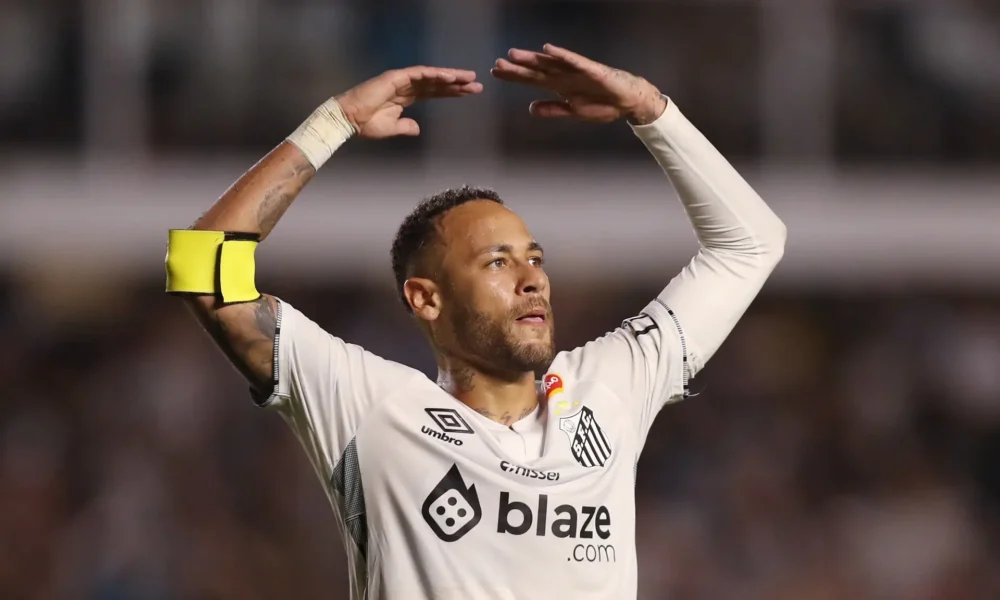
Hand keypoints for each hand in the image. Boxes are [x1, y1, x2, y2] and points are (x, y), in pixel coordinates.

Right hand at [336, 67, 482, 138]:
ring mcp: (402, 80)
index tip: (469, 93)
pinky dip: (435, 74)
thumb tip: (417, 129)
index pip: (434, 93)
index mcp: (406, 98)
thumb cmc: (366, 125)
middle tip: (477, 85)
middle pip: (437, 83)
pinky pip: (419, 73)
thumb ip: (406, 127)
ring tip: (469, 78)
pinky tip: (449, 77)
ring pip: (431, 76)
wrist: (349, 120)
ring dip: (450, 77)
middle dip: (457, 84)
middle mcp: (407, 87)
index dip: (452, 92)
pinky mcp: (396, 77)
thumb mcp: (391, 128)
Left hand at [491, 44, 665, 124]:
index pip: (531, 80)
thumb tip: (530, 109)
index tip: (495, 73)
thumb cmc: (602, 104)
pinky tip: (547, 50)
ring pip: (550, 63)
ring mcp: (577, 71)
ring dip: (532, 59)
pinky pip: (573, 61)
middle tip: (497, 63)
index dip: (514, 76)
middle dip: (517, 68)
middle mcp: (564, 76)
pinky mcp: (591, 69)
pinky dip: (561, 55)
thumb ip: (552, 109)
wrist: (628, 102)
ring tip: (514, 54)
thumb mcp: (573, 111)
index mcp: (559, 86)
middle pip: (536, 70)